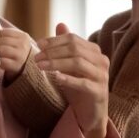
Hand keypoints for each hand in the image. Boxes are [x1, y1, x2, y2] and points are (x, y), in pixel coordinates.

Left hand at [0, 27, 34, 82]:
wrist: (28, 66)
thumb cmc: (17, 50)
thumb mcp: (17, 40)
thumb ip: (7, 35)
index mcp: (23, 36)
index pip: (3, 32)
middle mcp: (23, 45)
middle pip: (0, 41)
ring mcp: (20, 55)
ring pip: (0, 49)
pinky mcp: (16, 65)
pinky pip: (1, 61)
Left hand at [34, 23, 108, 137]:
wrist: (91, 114)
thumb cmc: (80, 88)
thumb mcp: (71, 66)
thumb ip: (67, 46)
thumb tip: (60, 23)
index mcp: (95, 52)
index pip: (73, 39)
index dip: (55, 40)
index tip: (38, 44)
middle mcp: (101, 61)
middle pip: (75, 49)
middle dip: (53, 52)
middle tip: (36, 57)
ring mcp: (102, 76)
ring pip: (78, 63)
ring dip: (56, 63)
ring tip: (40, 66)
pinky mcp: (99, 92)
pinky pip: (83, 83)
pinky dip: (68, 79)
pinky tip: (55, 78)